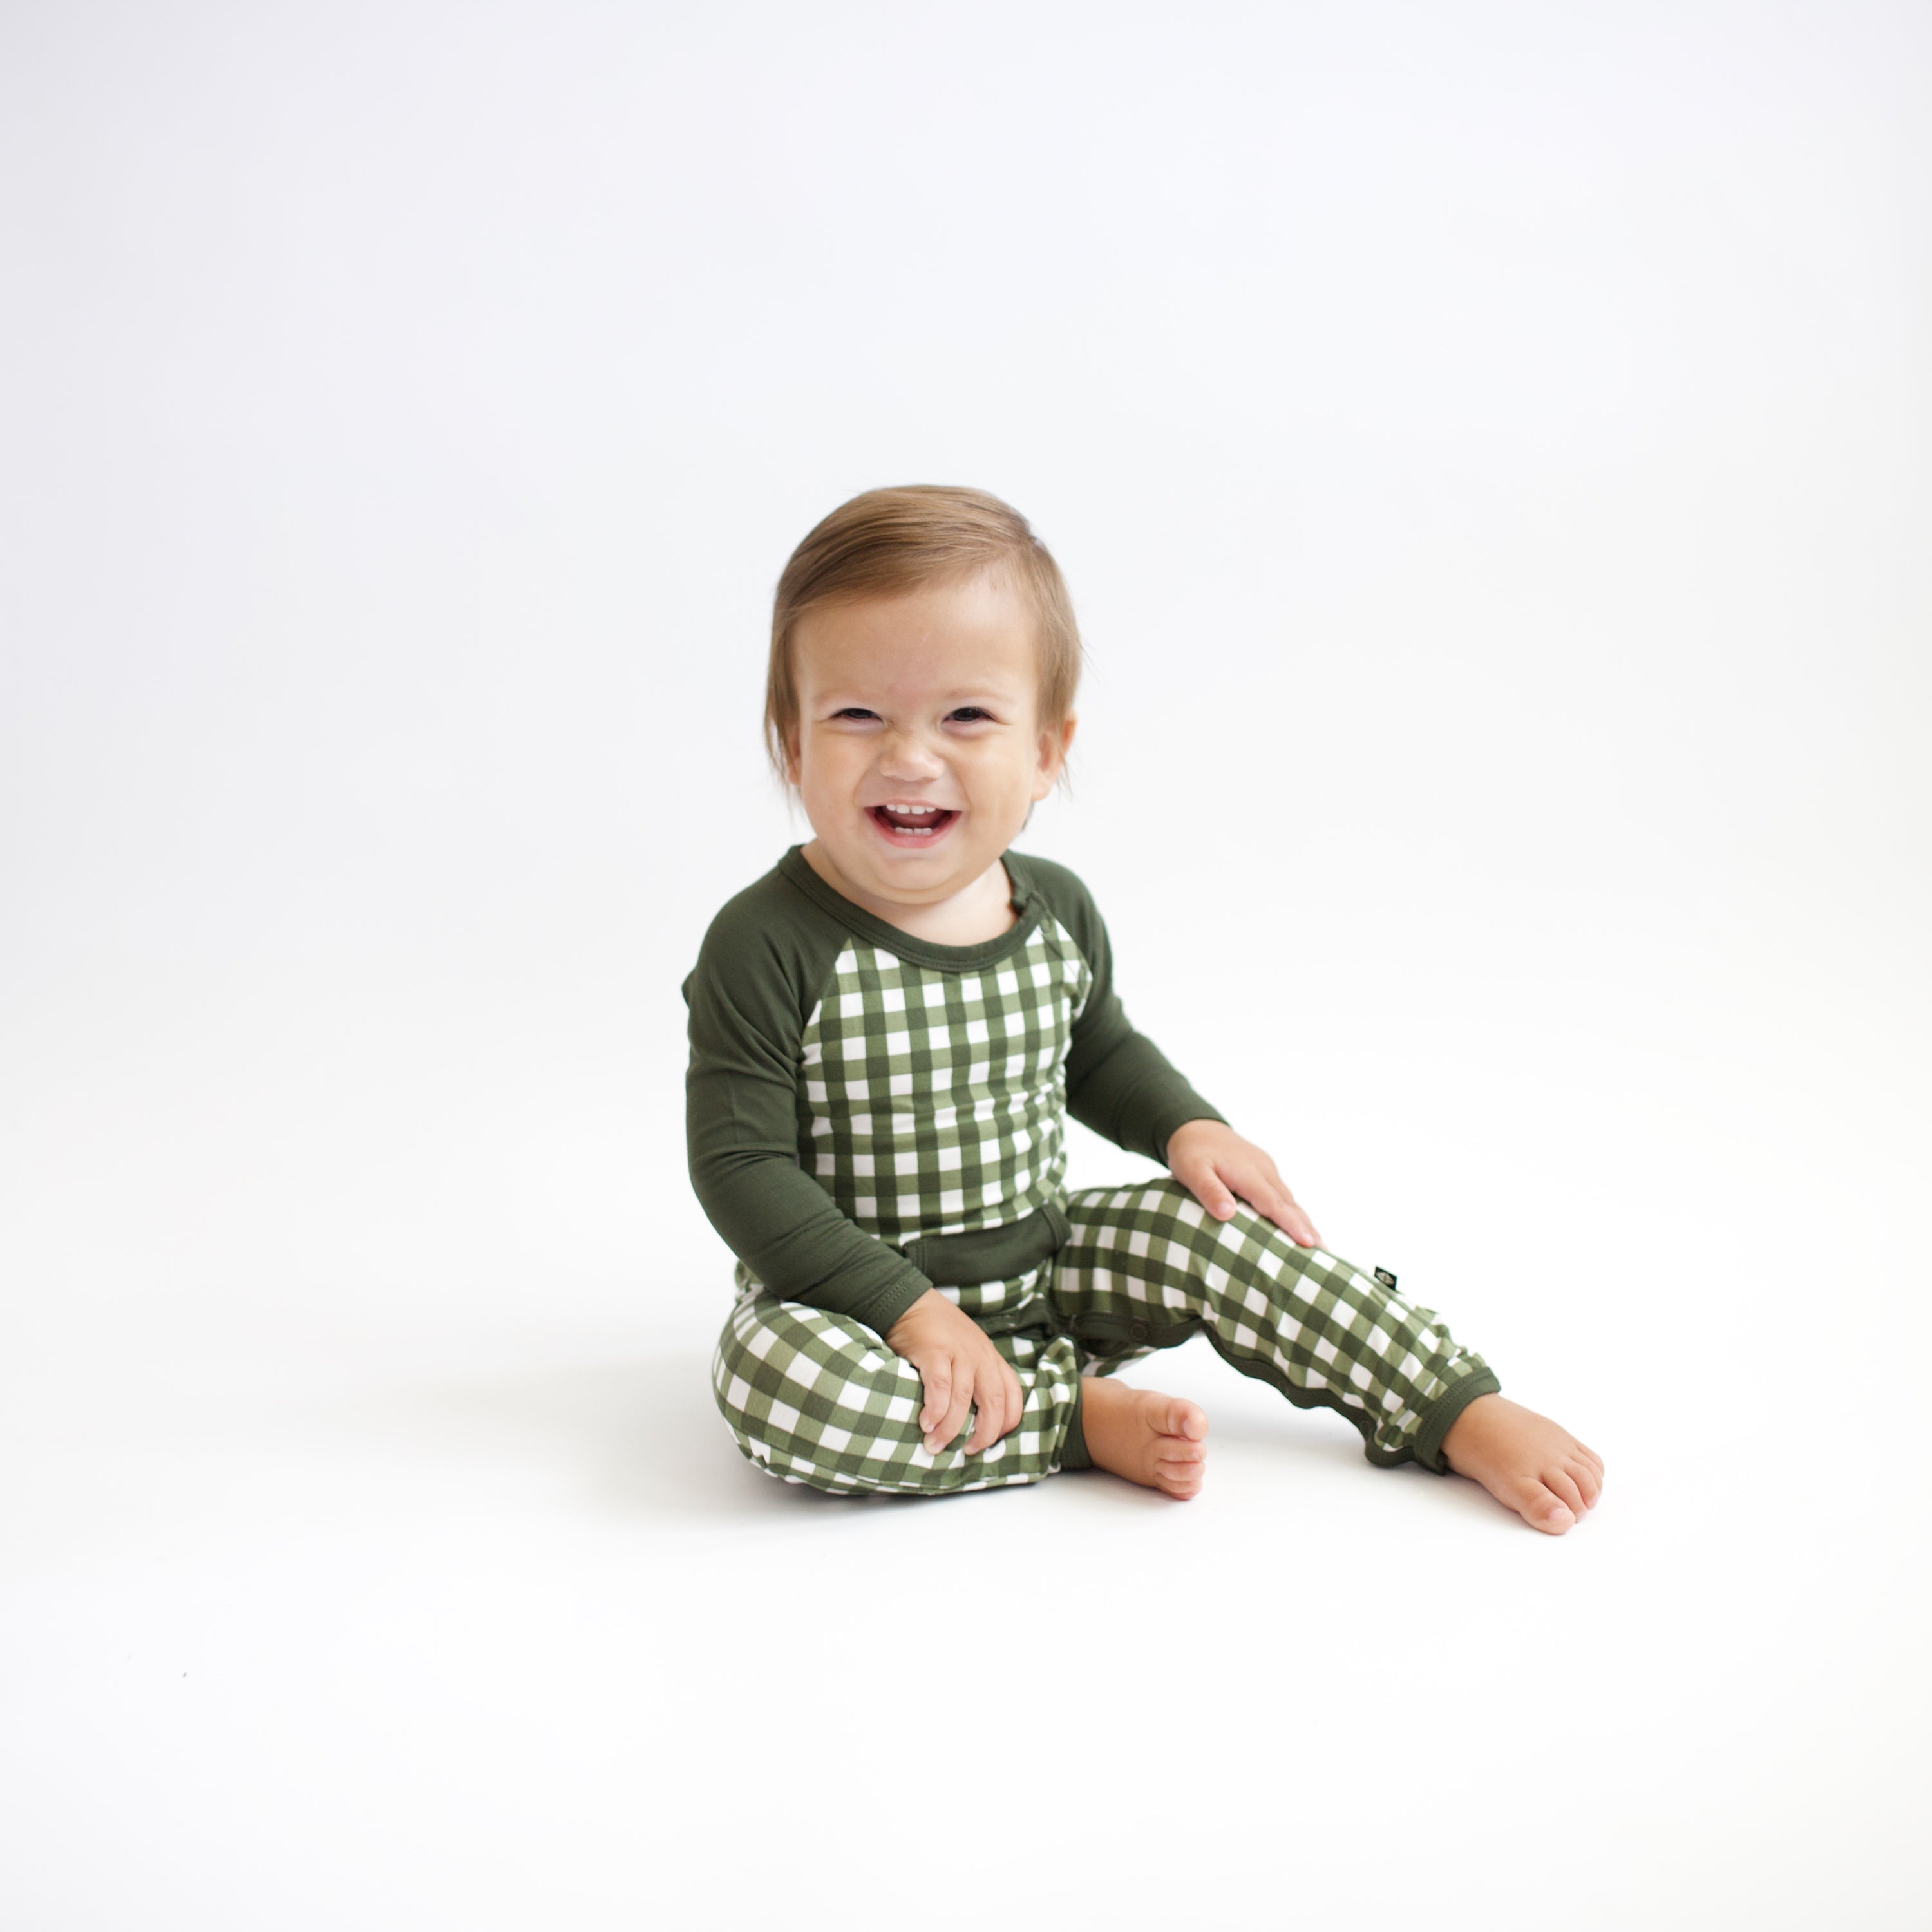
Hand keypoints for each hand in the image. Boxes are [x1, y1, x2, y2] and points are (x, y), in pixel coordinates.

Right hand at [883, 1289, 1026, 1454]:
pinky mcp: (935, 1350)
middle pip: (994, 1402)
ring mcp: (959, 1352)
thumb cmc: (937, 1332)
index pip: (1013, 1395)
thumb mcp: (967, 1350)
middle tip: (968, 1452)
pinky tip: (926, 1423)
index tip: (991, 1443)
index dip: (1007, 1424)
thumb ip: (974, 1377)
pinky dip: (936, 1409)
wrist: (910, 1301)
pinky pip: (940, 1386)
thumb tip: (973, 1420)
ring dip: (950, 1428)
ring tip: (935, 1446)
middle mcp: (980, 1355)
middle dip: (984, 1434)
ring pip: (964, 1399)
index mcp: (991, 1358)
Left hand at [1166, 1118, 1322, 1246]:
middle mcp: (1263, 1171)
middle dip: (1307, 1228)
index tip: (1309, 1243)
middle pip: (1289, 1204)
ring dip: (1304, 1221)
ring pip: (1289, 1199)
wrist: (1195, 1126)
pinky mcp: (1264, 1171)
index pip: (1274, 1203)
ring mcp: (1266, 1170)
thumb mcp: (1192, 1171)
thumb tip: (1229, 1214)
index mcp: (1248, 1173)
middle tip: (1325, 1254)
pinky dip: (1293, 1211)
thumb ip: (1209, 1191)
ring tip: (1319, 1247)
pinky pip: (1282, 1194)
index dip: (1292, 1224)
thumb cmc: (1190, 1152)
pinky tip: (1298, 1226)